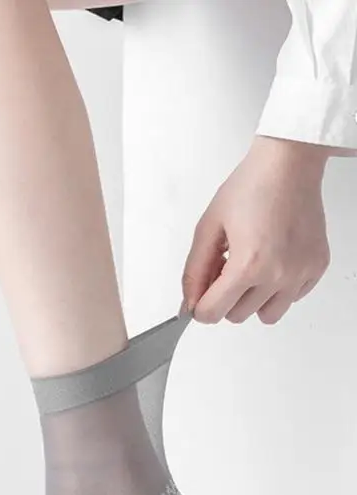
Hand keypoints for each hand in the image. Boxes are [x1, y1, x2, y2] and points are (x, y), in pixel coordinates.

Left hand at [182, 136, 330, 324]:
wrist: (288, 165)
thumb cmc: (250, 188)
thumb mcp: (208, 228)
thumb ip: (194, 271)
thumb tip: (189, 302)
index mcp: (248, 265)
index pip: (213, 313)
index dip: (199, 307)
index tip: (199, 297)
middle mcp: (278, 275)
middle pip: (237, 316)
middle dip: (225, 298)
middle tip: (226, 268)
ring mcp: (301, 273)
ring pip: (267, 315)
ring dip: (252, 300)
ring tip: (250, 269)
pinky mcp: (317, 267)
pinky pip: (291, 299)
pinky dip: (277, 289)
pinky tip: (272, 261)